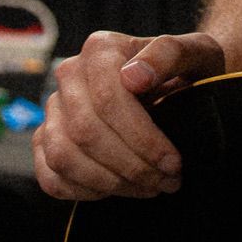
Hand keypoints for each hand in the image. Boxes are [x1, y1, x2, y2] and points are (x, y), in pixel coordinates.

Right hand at [32, 27, 224, 200]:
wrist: (175, 86)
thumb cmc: (187, 70)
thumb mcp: (196, 53)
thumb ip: (169, 53)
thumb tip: (134, 76)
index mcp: (100, 50)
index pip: (108, 99)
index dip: (141, 137)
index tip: (173, 161)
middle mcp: (70, 75)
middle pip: (86, 132)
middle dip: (131, 166)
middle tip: (168, 181)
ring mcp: (54, 109)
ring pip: (64, 156)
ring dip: (110, 182)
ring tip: (149, 187)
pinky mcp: (45, 140)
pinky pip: (51, 176)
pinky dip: (84, 191)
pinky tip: (119, 189)